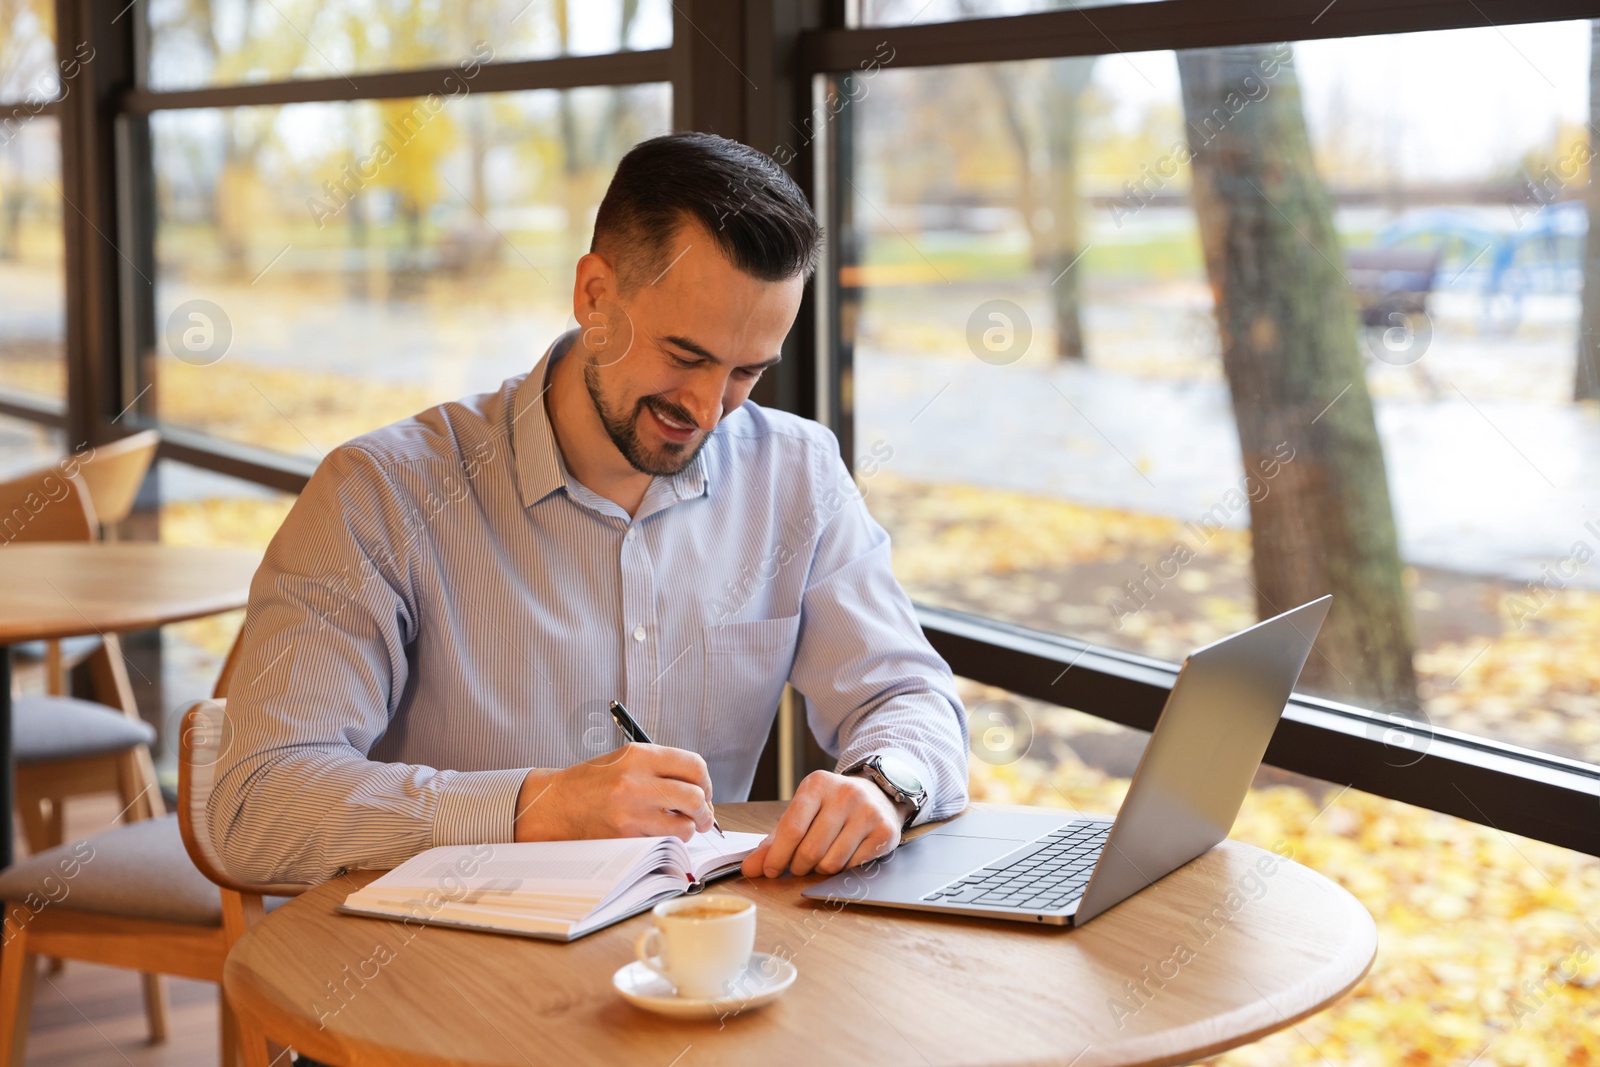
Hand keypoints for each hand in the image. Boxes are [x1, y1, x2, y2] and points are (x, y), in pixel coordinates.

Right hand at [513, 743, 714, 842]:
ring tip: (679, 826)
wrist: (555, 805)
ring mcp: (631, 812)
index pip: (694, 766)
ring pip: (685, 826)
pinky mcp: (625, 837)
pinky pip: (664, 842)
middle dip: (705, 810)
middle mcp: (636, 781)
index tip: (703, 790)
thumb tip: (699, 786)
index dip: (705, 781)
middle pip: (695, 797)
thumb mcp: (625, 759)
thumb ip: (661, 767)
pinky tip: (658, 834)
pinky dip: (668, 841)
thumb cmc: (592, 782)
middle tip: (702, 815)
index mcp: (638, 756)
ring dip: (688, 829)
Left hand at [741, 770, 902, 878]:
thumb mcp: (803, 813)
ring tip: (821, 859)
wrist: (878, 794)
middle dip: (799, 866)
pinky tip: (844, 856)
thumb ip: (775, 841)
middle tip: (799, 865)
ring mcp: (868, 812)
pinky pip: (853, 867)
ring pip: (832, 862)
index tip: (770, 870)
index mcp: (817, 785)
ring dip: (820, 870)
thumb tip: (750, 869)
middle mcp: (845, 795)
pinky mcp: (885, 831)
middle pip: (810, 850)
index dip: (777, 856)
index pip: (792, 828)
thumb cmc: (832, 807)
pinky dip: (842, 870)